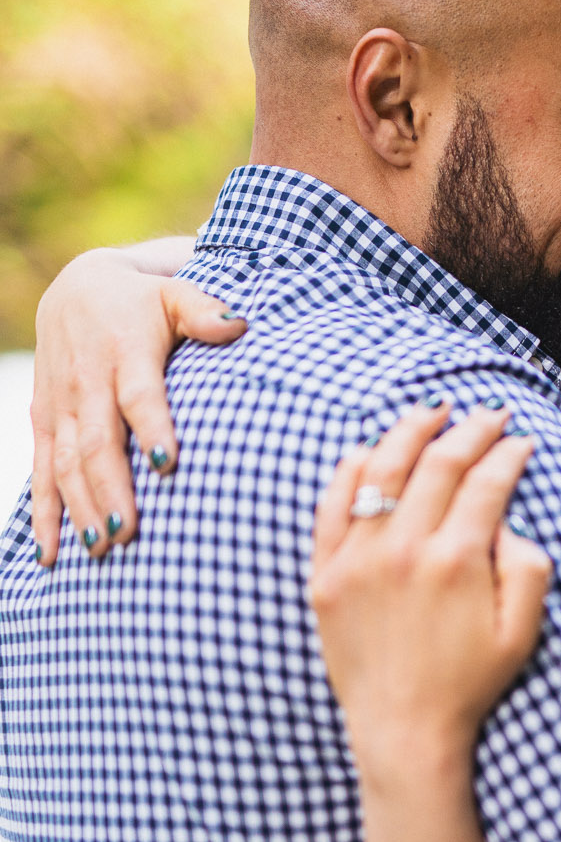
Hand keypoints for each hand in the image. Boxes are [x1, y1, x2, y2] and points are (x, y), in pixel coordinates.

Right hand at [32, 245, 244, 563]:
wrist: (76, 288)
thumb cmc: (142, 302)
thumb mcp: (175, 295)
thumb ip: (205, 312)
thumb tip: (239, 325)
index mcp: (124, 352)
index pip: (139, 395)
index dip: (152, 428)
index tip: (167, 465)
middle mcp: (87, 382)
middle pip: (98, 441)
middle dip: (111, 488)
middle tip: (130, 533)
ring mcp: (61, 404)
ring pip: (66, 462)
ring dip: (81, 507)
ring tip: (101, 547)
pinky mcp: (44, 420)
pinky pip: (41, 470)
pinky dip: (44, 513)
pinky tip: (52, 553)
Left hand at [310, 403, 551, 782]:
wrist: (403, 731)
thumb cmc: (469, 685)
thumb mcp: (522, 633)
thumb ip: (528, 569)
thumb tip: (506, 523)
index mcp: (456, 562)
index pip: (485, 482)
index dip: (508, 453)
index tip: (521, 440)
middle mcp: (404, 550)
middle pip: (438, 464)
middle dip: (469, 430)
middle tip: (488, 414)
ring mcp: (358, 560)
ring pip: (381, 470)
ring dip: (409, 432)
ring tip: (430, 413)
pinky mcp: (326, 576)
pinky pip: (331, 506)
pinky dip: (349, 470)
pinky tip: (367, 451)